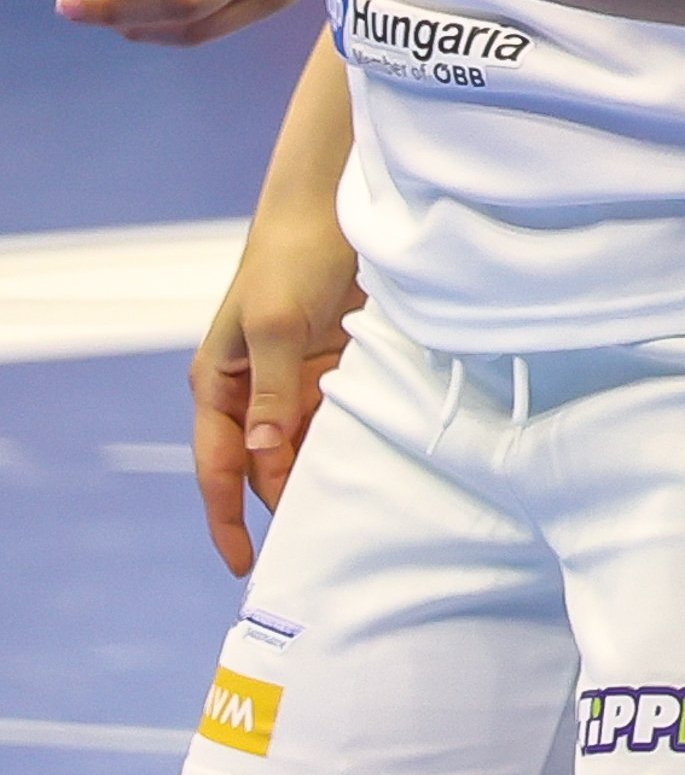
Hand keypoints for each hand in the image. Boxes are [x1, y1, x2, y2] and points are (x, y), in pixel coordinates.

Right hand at [191, 181, 358, 577]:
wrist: (337, 210)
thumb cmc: (291, 259)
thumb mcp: (276, 324)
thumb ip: (271, 390)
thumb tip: (263, 449)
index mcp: (219, 384)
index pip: (217, 465)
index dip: (227, 517)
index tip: (243, 564)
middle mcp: (252, 391)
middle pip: (264, 465)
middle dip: (284, 503)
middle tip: (319, 550)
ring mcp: (294, 382)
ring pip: (305, 448)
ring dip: (325, 475)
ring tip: (355, 518)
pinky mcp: (334, 369)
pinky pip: (340, 420)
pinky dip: (354, 443)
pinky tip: (378, 469)